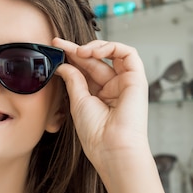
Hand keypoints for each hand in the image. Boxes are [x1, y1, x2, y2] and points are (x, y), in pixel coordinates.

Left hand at [53, 38, 149, 169]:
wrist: (112, 147)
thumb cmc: (96, 132)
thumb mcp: (78, 101)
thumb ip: (73, 79)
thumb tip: (64, 64)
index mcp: (98, 95)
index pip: (84, 69)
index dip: (70, 57)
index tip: (55, 48)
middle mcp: (112, 87)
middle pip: (95, 60)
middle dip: (77, 49)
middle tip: (59, 44)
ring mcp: (125, 82)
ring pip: (112, 53)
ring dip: (94, 47)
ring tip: (79, 51)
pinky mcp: (137, 79)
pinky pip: (129, 54)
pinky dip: (112, 47)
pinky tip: (94, 51)